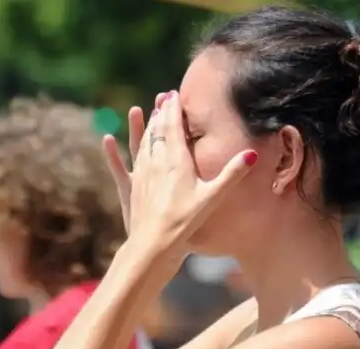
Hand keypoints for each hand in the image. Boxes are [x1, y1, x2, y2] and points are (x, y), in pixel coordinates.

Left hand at [106, 91, 257, 249]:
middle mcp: (156, 161)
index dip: (174, 109)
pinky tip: (108, 139)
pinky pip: (122, 164)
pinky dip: (116, 150)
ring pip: (142, 143)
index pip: (173, 127)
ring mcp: (141, 174)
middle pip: (157, 131)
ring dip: (145, 126)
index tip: (175, 94)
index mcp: (176, 160)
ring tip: (147, 113)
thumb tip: (252, 154)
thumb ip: (232, 174)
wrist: (154, 243)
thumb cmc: (186, 221)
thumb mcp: (213, 197)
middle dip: (161, 113)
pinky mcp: (131, 188)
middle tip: (163, 98)